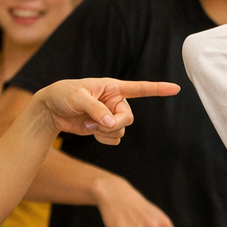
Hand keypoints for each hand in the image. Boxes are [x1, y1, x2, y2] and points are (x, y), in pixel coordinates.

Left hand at [31, 78, 179, 144]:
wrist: (51, 110)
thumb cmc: (63, 95)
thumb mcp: (78, 98)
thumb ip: (96, 109)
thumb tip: (110, 123)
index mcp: (113, 87)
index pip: (140, 88)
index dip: (158, 89)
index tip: (176, 88)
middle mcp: (115, 101)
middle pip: (128, 118)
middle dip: (113, 124)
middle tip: (96, 124)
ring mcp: (111, 116)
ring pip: (122, 130)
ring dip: (105, 132)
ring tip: (87, 124)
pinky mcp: (104, 128)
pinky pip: (114, 139)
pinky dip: (102, 138)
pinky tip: (89, 130)